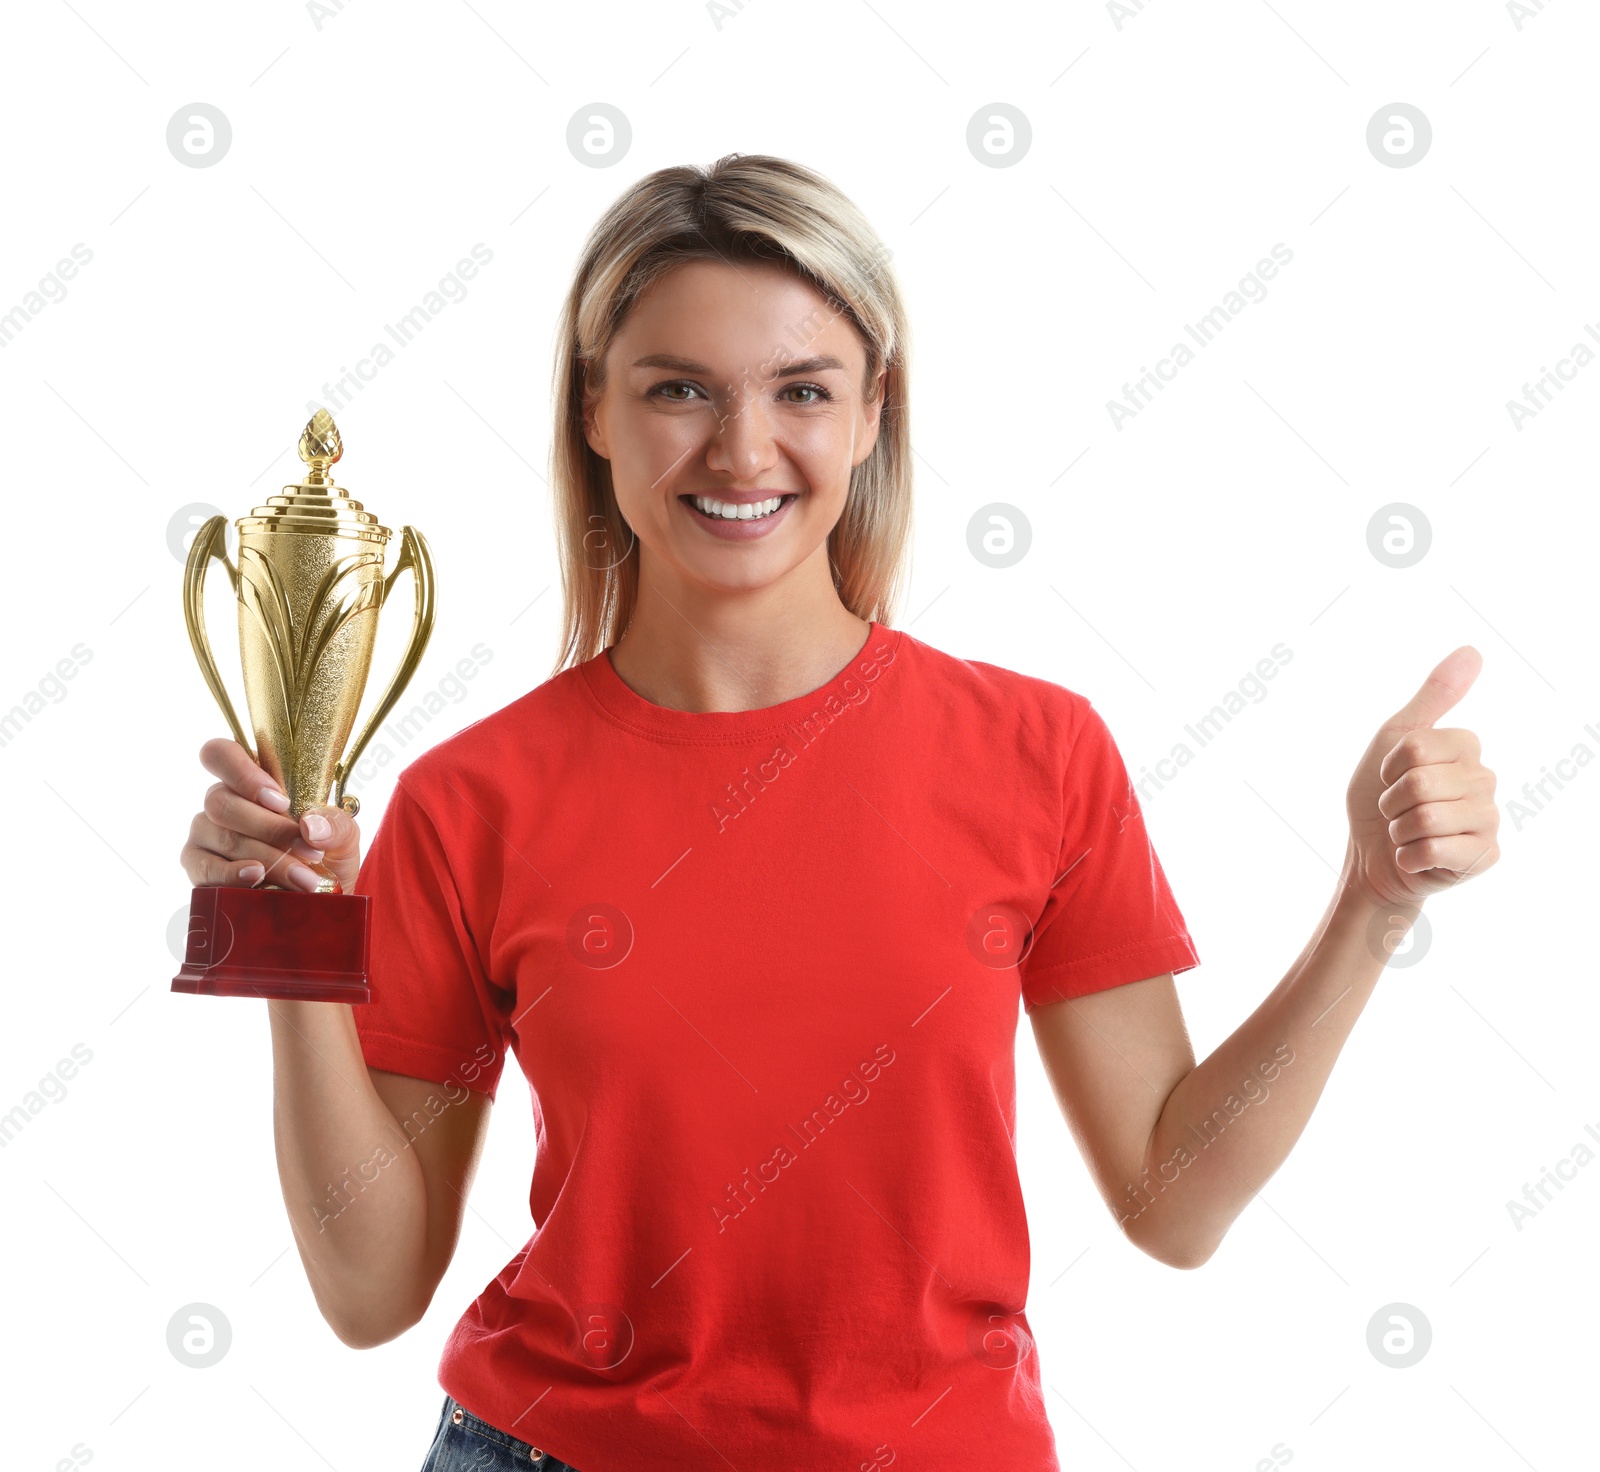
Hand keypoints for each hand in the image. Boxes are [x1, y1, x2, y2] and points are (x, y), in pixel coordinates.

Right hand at [179, 737, 363, 893]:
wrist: (319, 903)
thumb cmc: (323, 858)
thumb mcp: (343, 838)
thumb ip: (336, 825)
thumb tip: (310, 826)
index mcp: (251, 781)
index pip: (221, 755)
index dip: (242, 773)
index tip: (281, 801)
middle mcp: (222, 802)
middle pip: (222, 801)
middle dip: (270, 829)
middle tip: (309, 852)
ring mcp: (205, 834)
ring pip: (223, 836)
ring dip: (268, 858)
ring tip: (303, 879)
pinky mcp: (198, 867)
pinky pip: (205, 867)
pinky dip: (232, 873)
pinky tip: (256, 877)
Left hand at [1344, 646, 1499, 907]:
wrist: (1371, 855)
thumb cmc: (1380, 797)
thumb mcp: (1396, 738)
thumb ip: (1434, 696)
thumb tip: (1473, 650)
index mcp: (1466, 749)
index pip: (1418, 747)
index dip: (1390, 766)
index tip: (1390, 777)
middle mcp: (1486, 781)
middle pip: (1421, 783)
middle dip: (1392, 801)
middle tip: (1397, 809)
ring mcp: (1489, 820)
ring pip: (1427, 817)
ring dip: (1399, 829)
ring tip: (1406, 832)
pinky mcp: (1485, 856)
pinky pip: (1434, 850)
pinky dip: (1409, 856)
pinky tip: (1416, 857)